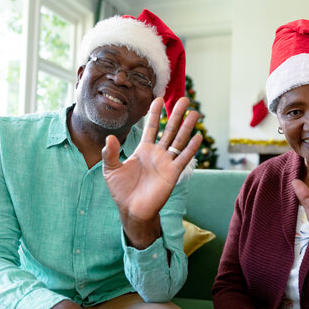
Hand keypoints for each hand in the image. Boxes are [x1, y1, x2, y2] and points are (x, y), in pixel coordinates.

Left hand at [102, 97, 201, 248]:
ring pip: (179, 141)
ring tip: (194, 113)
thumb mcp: (110, 169)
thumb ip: (110, 153)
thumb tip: (110, 137)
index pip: (151, 127)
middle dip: (176, 114)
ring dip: (187, 127)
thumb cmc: (121, 190)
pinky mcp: (172, 173)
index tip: (158, 98)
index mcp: (143, 150)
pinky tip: (198, 137)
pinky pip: (183, 158)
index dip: (154, 113)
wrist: (131, 210)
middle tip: (184, 99)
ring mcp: (166, 162)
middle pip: (169, 130)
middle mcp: (157, 153)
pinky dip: (191, 148)